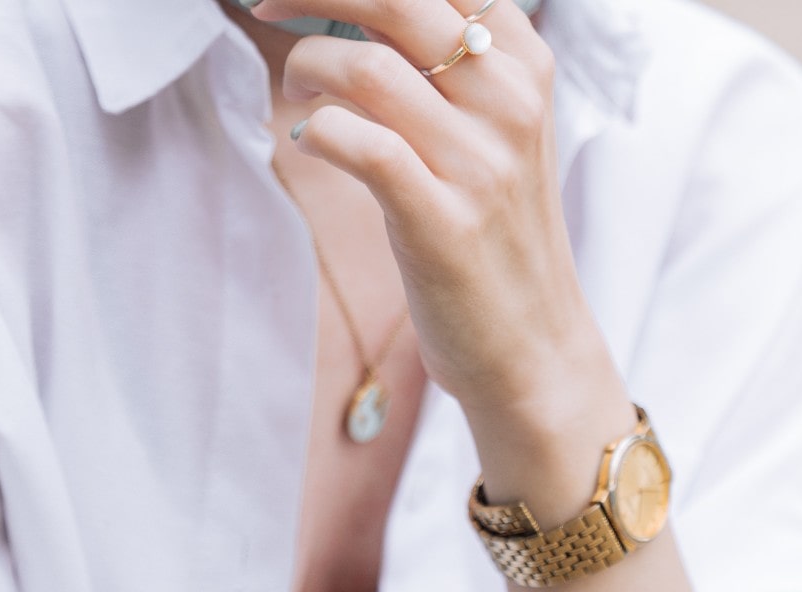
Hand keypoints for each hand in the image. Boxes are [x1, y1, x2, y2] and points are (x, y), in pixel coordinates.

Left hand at [250, 0, 599, 414]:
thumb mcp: (498, 136)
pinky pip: (360, 143)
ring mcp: (480, 164)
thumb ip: (453, 71)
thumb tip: (361, 18)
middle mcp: (510, 104)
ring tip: (298, 96)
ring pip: (368, 69)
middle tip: (269, 7)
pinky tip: (309, 143)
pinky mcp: (442, 223)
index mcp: (524, 69)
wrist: (533, 346)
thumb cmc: (496, 236)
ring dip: (308, 70)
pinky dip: (316, 133)